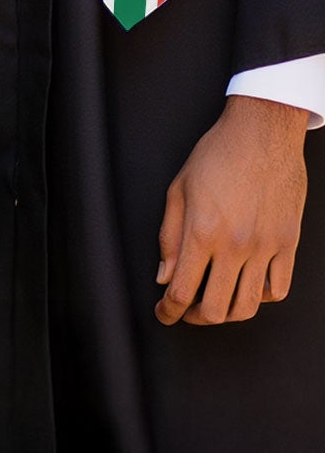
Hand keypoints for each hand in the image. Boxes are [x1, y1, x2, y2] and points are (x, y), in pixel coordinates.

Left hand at [156, 93, 307, 325]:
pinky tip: (246, 287)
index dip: (168, 311)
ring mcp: (266, 248)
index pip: (182, 290)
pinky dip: (260, 297)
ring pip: (248, 306)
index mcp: (202, 232)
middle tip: (184, 311)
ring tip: (212, 305)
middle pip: (215, 309)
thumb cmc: (216, 155)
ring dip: (227, 314)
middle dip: (194, 318)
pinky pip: (278, 289)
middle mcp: (235, 246)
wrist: (262, 134)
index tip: (163, 314)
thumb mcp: (178, 189)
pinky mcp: (288, 245)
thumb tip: (164, 276)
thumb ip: (169, 237)